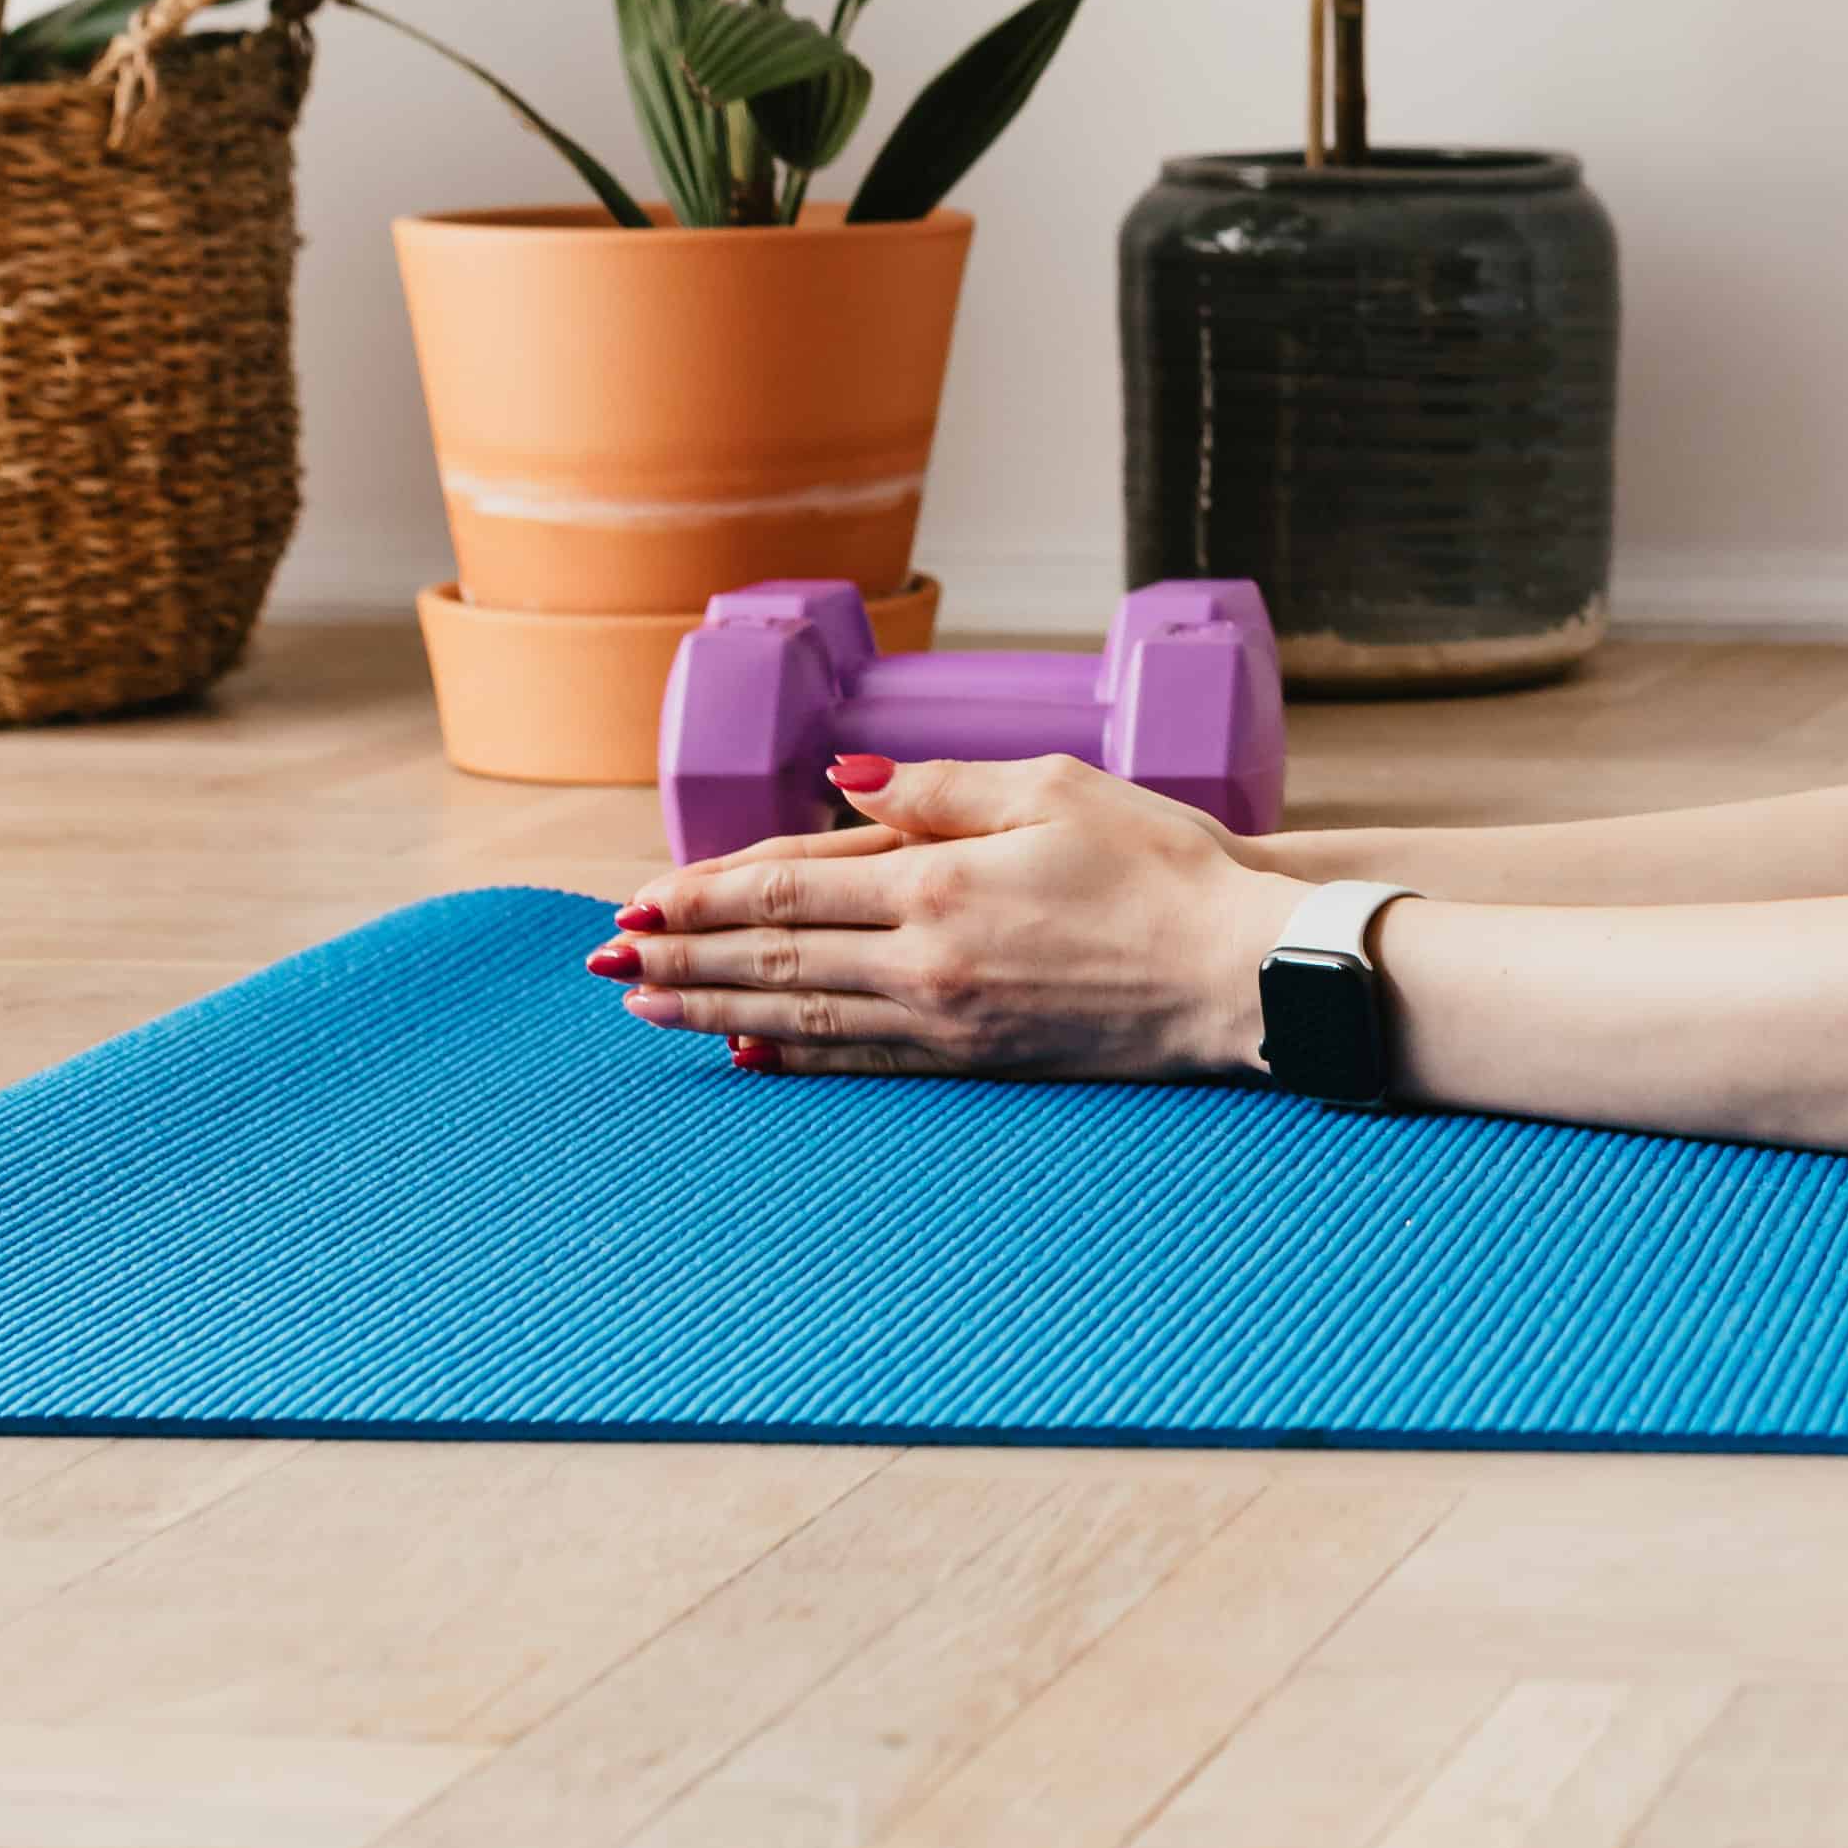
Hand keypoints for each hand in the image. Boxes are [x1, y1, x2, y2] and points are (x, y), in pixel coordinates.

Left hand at [597, 753, 1270, 1079]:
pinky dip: (794, 1058)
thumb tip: (840, 783)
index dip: (705, 891)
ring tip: (646, 1001)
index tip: (641, 894)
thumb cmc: (1165, 867)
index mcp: (937, 882)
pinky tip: (749, 1055)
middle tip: (606, 955)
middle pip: (774, 956)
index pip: (787, 886)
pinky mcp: (980, 1062)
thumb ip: (939, 787)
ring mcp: (949, 1021)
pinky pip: (862, 1064)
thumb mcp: (1055, 790)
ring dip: (714, 1008)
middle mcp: (926, 960)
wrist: (1241, 973)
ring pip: (801, 1014)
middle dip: (681, 953)